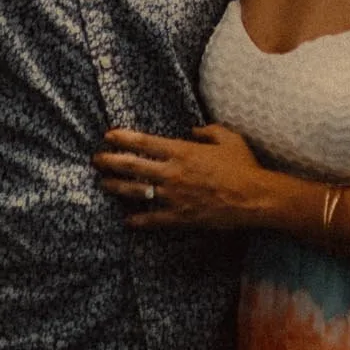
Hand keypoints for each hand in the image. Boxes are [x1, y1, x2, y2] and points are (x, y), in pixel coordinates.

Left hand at [96, 124, 279, 229]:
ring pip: (136, 191)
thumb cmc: (243, 166)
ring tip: (103, 184)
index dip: (123, 138)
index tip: (108, 135)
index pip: (144, 142)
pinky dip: (137, 219)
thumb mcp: (228, 138)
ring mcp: (173, 196)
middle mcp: (172, 173)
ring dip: (116, 186)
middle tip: (96, 159)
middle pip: (132, 166)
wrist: (253, 198)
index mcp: (182, 151)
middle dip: (110, 161)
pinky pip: (152, 219)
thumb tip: (193, 130)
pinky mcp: (179, 217)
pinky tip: (127, 219)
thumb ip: (208, 130)